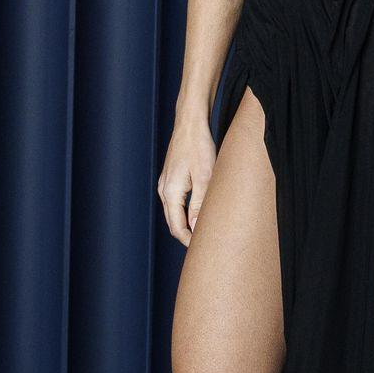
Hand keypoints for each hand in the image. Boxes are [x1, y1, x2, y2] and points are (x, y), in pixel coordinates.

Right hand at [158, 118, 218, 246]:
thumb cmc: (199, 147)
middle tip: (209, 245)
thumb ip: (200, 204)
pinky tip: (201, 213)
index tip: (206, 249)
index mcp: (170, 193)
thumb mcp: (205, 176)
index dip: (191, 241)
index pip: (177, 228)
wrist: (190, 123)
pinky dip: (188, 212)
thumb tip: (196, 227)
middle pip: (175, 223)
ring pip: (176, 213)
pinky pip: (177, 202)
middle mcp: (164, 190)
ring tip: (207, 231)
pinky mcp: (172, 178)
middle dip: (189, 236)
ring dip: (189, 224)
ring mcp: (166, 184)